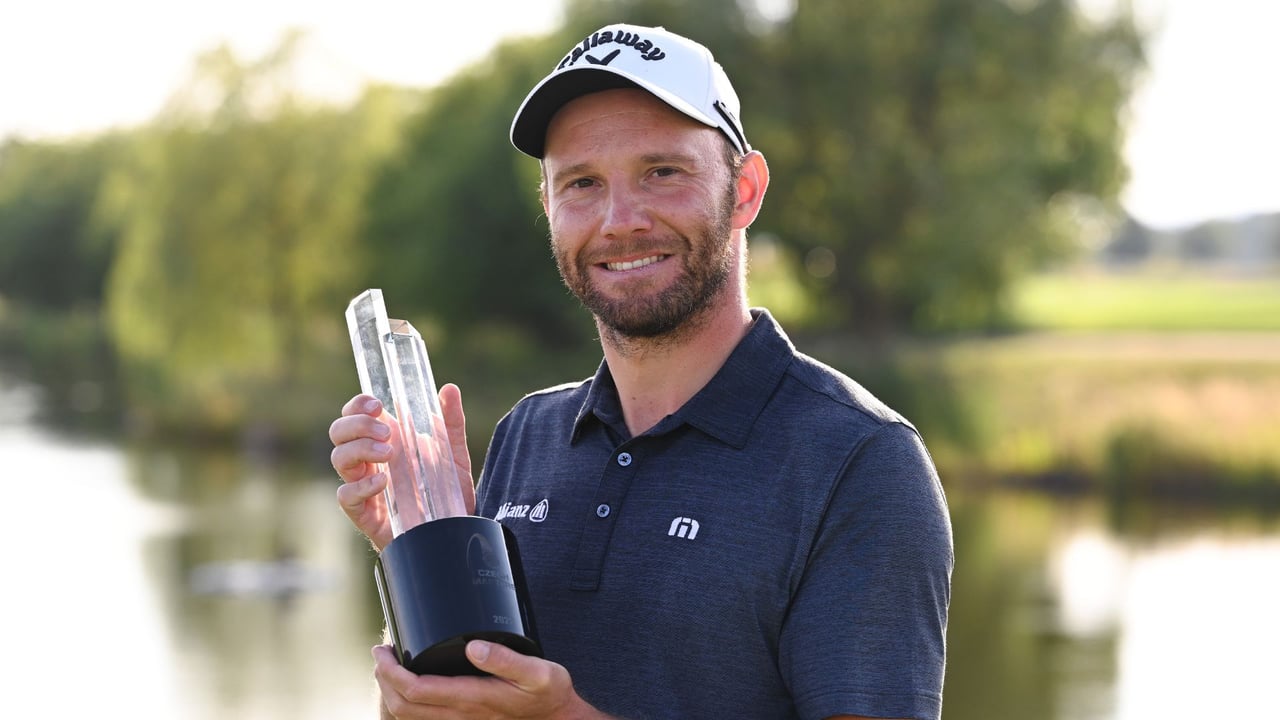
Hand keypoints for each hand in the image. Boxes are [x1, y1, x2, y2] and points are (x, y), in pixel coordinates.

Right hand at [329, 384, 475, 550]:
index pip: (353, 415)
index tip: (377, 404)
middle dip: (358, 425)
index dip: (357, 405)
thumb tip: (449, 388)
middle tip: (387, 432)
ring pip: (339, 459)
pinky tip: (384, 481)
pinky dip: (362, 485)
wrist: (453, 528)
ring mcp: (362, 485)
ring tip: (389, 453)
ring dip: (360, 449)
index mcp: (381, 441)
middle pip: (339, 433)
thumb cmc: (446, 489)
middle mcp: (367, 461)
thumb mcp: (453, 452)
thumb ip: (451, 422)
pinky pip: (346, 495)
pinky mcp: (363, 513)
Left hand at [374, 640, 607, 718]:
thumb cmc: (548, 695)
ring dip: (390, 691)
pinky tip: (408, 682)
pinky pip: (422, 718)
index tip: (383, 650)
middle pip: (402, 706)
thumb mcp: (539, 672)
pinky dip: (405, 702)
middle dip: (383, 679)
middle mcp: (460, 714)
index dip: (391, 671)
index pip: (416, 689)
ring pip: (408, 716)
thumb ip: (506, 658)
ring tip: (387, 665)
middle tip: (380, 652)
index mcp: (472, 698)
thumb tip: (473, 646)